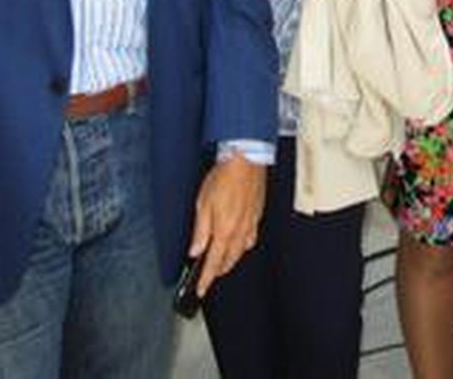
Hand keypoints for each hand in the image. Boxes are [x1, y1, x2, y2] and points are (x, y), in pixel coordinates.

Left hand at [189, 154, 265, 296]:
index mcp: (224, 231)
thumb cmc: (224, 178)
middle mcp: (240, 232)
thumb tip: (195, 251)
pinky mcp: (257, 215)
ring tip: (222, 261)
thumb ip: (200, 231)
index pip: (213, 264)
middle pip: (230, 261)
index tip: (201, 290)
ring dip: (231, 260)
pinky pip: (251, 239)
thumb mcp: (203, 204)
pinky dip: (243, 246)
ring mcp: (251, 224)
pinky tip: (239, 241)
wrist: (246, 161)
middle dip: (219, 271)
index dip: (206, 280)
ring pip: (241, 252)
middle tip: (209, 276)